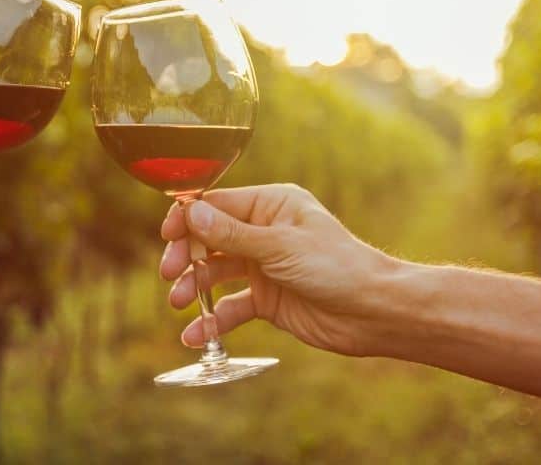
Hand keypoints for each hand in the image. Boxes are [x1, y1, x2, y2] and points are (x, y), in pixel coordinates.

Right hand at [160, 184, 396, 356]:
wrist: (373, 313)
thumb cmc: (336, 266)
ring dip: (193, 286)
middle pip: (209, 238)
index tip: (167, 236)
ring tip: (179, 303)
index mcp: (270, 205)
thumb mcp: (279, 247)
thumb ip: (231, 234)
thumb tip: (190, 212)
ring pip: (214, 272)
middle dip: (186, 255)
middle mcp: (263, 232)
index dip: (188, 219)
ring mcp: (262, 266)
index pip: (216, 204)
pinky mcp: (266, 299)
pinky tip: (196, 335)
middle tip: (170, 273)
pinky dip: (212, 319)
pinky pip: (230, 306)